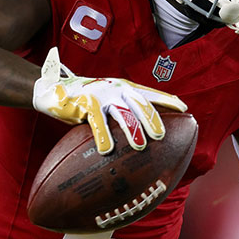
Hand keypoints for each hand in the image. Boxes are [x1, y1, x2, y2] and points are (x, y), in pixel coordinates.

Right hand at [32, 47, 186, 153]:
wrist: (54, 89)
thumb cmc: (87, 101)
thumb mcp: (108, 101)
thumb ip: (124, 112)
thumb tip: (144, 135)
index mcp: (125, 87)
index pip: (151, 93)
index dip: (167, 100)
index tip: (184, 109)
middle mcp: (117, 89)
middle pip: (141, 103)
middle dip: (153, 119)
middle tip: (162, 135)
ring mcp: (102, 95)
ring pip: (122, 113)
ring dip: (132, 130)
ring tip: (140, 146)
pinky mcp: (86, 104)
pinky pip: (97, 122)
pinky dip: (103, 136)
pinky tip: (107, 151)